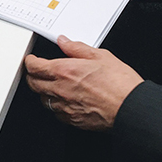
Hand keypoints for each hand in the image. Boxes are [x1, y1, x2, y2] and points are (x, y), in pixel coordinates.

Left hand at [24, 36, 141, 130]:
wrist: (131, 107)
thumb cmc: (120, 84)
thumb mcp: (100, 56)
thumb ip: (77, 48)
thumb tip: (64, 42)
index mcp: (64, 71)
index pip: (34, 66)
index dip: (30, 61)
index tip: (31, 60)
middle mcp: (61, 89)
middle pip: (33, 84)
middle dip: (32, 76)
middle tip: (37, 72)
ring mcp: (65, 107)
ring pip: (43, 99)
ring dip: (43, 92)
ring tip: (51, 86)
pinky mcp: (73, 120)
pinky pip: (56, 113)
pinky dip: (56, 106)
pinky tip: (64, 101)